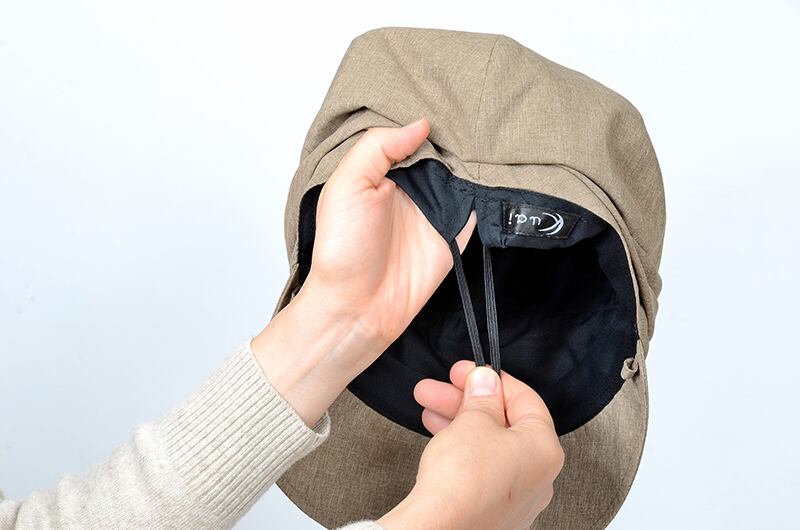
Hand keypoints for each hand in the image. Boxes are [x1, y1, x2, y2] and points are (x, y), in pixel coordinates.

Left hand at [251, 119, 474, 425]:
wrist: (358, 305)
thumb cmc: (342, 248)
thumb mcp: (346, 185)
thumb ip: (378, 148)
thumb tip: (421, 124)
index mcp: (383, 169)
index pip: (412, 133)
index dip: (429, 114)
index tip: (453, 91)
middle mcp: (412, 185)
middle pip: (443, 147)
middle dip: (460, 128)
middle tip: (483, 100)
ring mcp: (437, 207)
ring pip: (465, 170)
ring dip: (478, 153)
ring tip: (499, 121)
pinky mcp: (458, 230)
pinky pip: (480, 201)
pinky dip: (491, 184)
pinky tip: (505, 161)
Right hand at [378, 363, 564, 529]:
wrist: (439, 527)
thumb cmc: (464, 479)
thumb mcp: (473, 420)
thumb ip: (482, 396)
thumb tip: (486, 381)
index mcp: (545, 449)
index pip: (525, 400)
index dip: (493, 379)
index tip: (470, 371)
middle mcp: (539, 477)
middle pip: (504, 423)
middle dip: (467, 401)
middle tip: (442, 387)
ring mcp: (516, 498)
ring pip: (489, 447)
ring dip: (458, 423)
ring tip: (429, 409)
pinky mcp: (494, 512)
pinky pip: (482, 471)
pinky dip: (462, 451)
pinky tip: (440, 438)